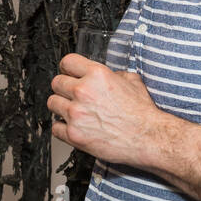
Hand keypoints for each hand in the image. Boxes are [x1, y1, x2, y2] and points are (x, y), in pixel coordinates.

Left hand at [48, 53, 163, 165]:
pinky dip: (62, 128)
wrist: (148, 138)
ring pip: (52, 103)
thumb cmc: (142, 113)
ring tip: (73, 112)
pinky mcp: (74, 134)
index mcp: (97, 74)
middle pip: (56, 83)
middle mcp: (83, 91)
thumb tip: (107, 75)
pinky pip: (55, 128)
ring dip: (61, 107)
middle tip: (72, 95)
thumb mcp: (133, 81)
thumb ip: (114, 74)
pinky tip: (74, 127)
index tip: (68, 74)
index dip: (68, 68)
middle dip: (64, 88)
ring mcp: (76, 113)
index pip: (67, 62)